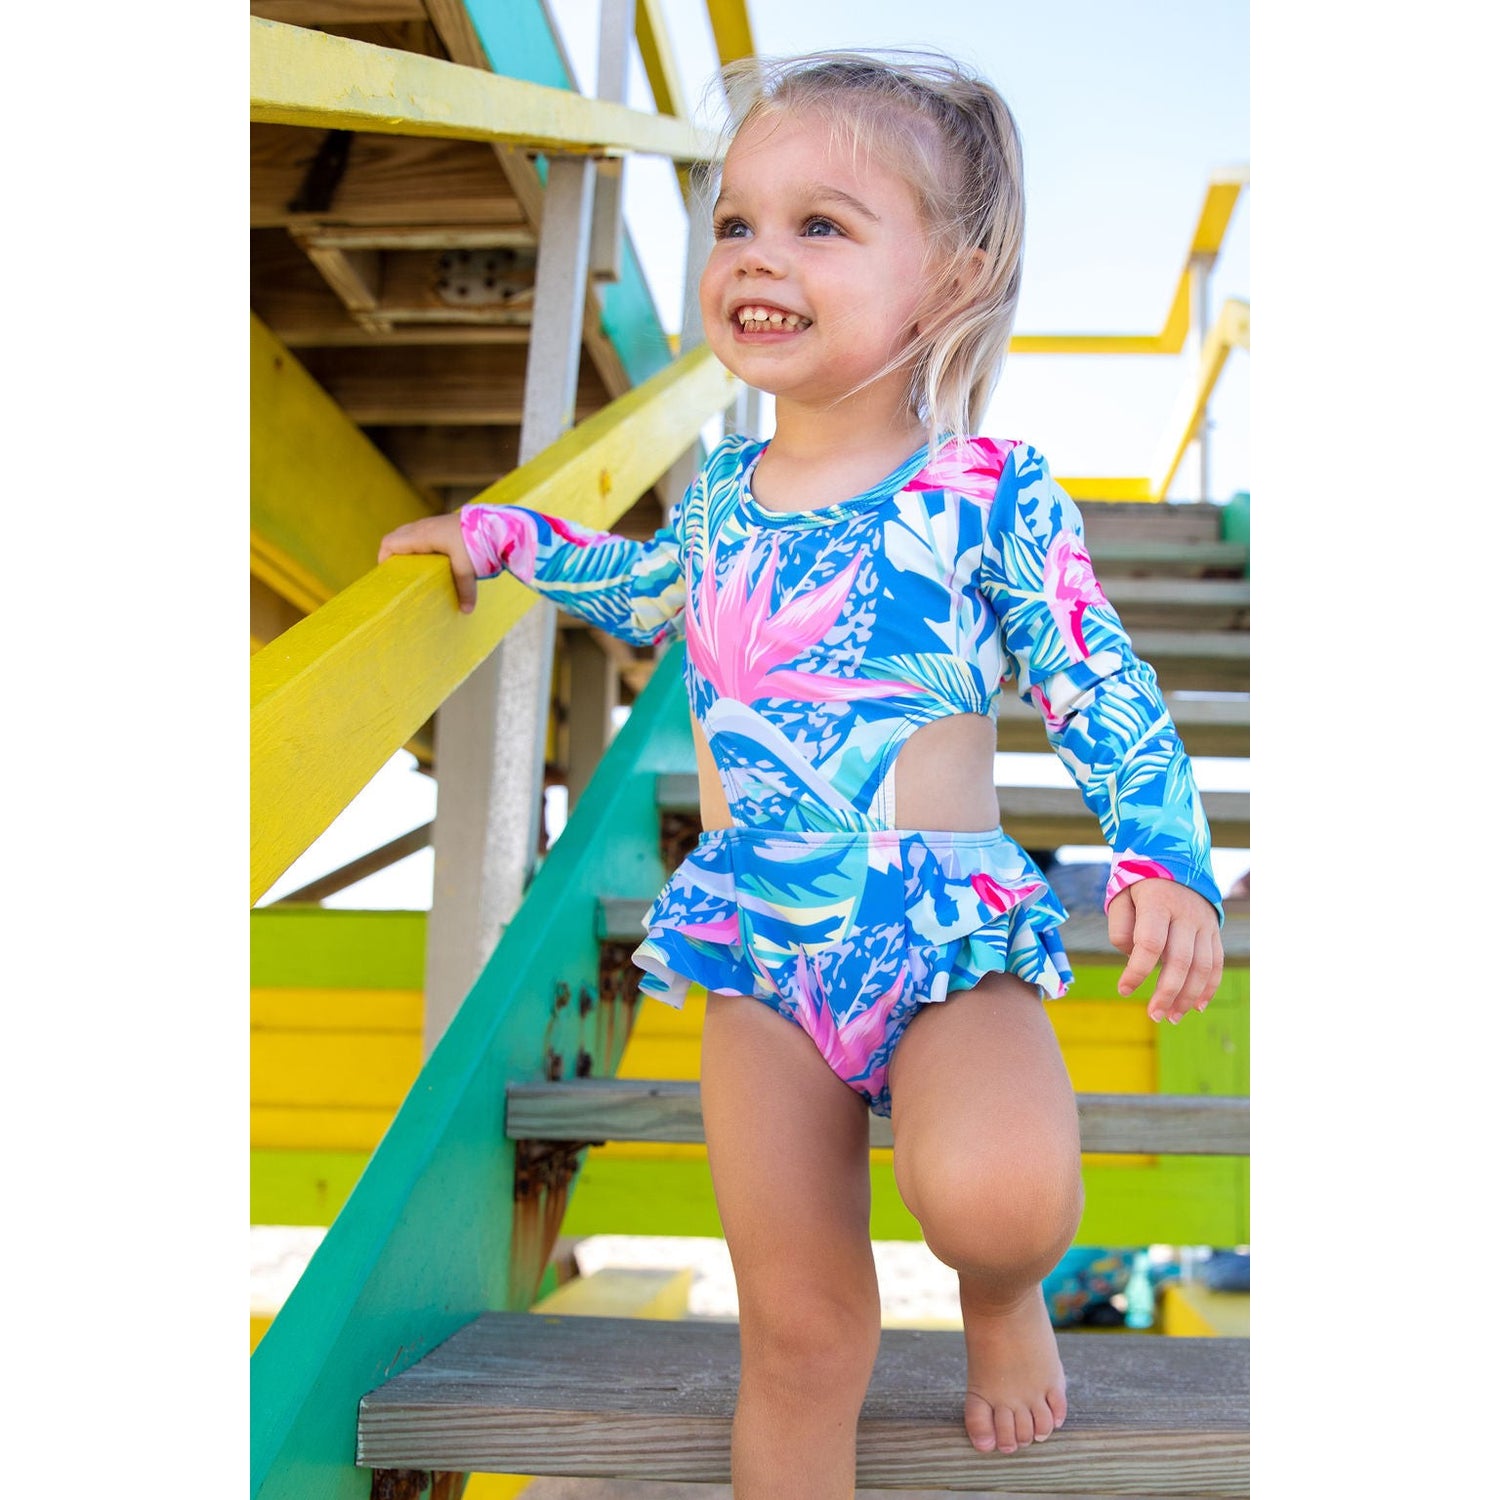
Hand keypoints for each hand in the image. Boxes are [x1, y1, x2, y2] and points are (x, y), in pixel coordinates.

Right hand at [377, 513, 477, 612]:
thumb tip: (465, 611)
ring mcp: (433, 523)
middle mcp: (424, 527)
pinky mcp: (443, 523)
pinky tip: (430, 559)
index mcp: (422, 536)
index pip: (390, 543)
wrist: (496, 522)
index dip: (383, 558)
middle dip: (393, 555)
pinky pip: (421, 532)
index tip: (388, 575)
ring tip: (414, 569)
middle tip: (400, 574)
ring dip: (407, 548)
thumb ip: (465, 590)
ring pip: (408, 534)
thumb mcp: (468, 568)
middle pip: (396, 538)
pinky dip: (418, 544)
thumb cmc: (477, 542)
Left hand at [1107, 878, 1222, 1022]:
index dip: (1137, 971)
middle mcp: (1186, 913)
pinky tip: (1197, 1007)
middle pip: (1180, 960)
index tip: (1123, 990)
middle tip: (1153, 1015)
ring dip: (1188, 996)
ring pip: (1202, 966)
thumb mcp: (1120, 896)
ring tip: (1171, 1017)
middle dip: (1166, 993)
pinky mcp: (1214, 930)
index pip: (1150, 943)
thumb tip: (1135, 958)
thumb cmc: (1139, 884)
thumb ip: (1121, 928)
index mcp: (1158, 902)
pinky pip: (1216, 962)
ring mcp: (1204, 922)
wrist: (1174, 857)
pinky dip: (1209, 987)